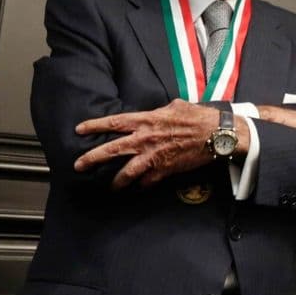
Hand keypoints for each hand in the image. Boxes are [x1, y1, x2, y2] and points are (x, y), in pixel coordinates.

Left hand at [74, 99, 225, 189]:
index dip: (94, 125)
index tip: (79, 129)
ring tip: (109, 187)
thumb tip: (157, 111)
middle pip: (112, 150)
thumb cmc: (199, 117)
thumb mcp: (176, 106)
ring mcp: (154, 156)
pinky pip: (148, 181)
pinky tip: (138, 188)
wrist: (216, 135)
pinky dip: (142, 185)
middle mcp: (146, 139)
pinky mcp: (165, 170)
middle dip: (92, 158)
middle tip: (78, 165)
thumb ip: (160, 111)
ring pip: (126, 172)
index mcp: (147, 120)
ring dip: (115, 181)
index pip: (114, 122)